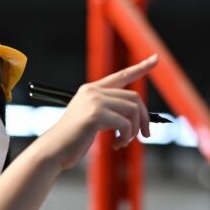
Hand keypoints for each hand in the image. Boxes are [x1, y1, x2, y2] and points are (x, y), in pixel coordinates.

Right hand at [33, 54, 157, 169]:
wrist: (54, 150)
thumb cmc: (73, 140)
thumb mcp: (92, 120)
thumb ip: (109, 112)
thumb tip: (137, 117)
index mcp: (91, 90)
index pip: (121, 76)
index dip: (140, 68)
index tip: (155, 59)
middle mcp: (93, 91)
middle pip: (134, 98)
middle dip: (144, 118)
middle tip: (144, 135)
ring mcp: (94, 101)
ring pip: (133, 110)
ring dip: (134, 130)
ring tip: (124, 142)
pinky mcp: (95, 114)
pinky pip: (125, 124)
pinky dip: (126, 137)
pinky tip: (117, 145)